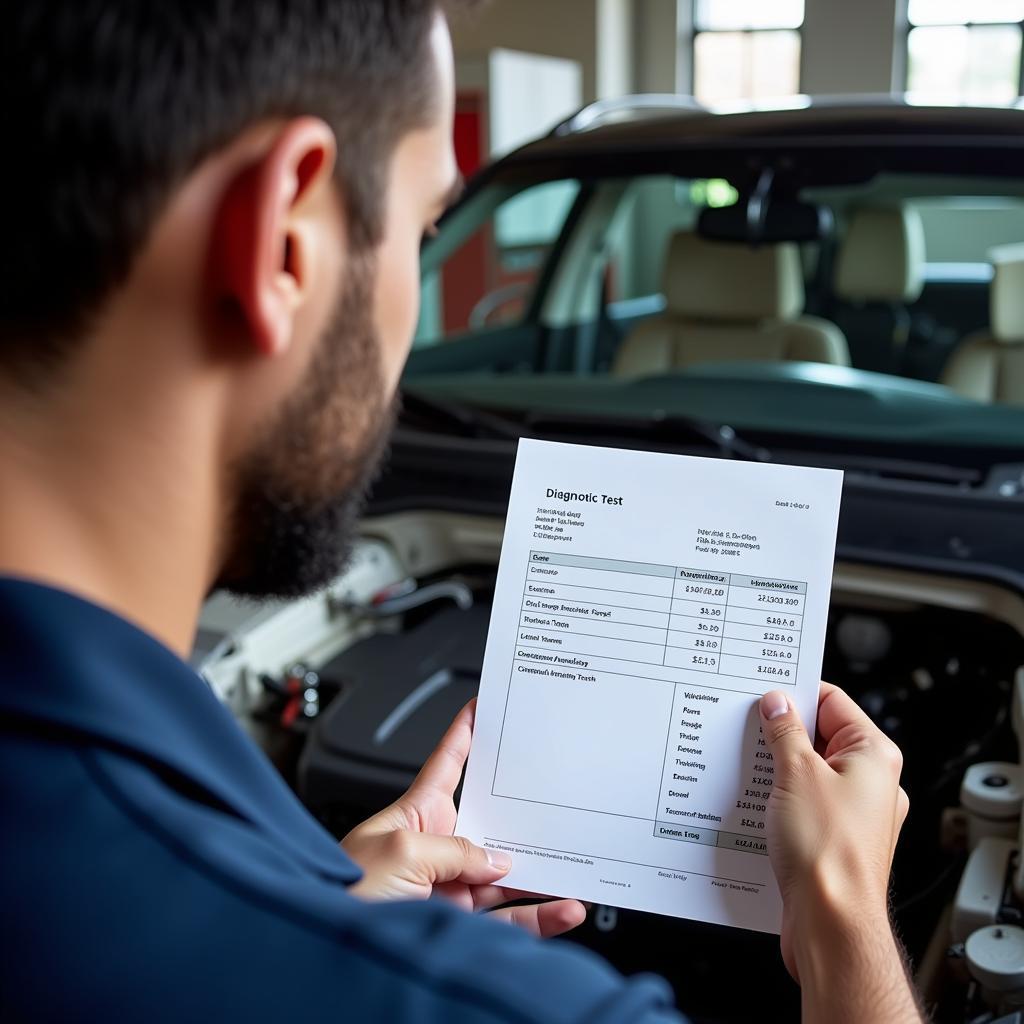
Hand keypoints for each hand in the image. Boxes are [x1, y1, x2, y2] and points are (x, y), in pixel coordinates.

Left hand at [342, 699, 585, 937]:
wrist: (330, 952)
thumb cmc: (343, 891)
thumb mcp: (400, 850)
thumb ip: (457, 850)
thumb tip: (498, 862)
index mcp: (416, 814)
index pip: (447, 764)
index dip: (466, 733)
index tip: (485, 706)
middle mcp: (437, 848)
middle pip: (492, 824)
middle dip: (526, 812)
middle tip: (559, 798)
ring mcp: (450, 888)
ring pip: (508, 875)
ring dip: (543, 871)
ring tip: (575, 861)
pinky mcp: (460, 925)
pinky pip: (511, 920)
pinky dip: (541, 917)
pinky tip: (564, 908)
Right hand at [759, 683, 909, 982]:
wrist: (830, 924)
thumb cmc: (828, 854)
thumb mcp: (796, 773)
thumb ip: (785, 731)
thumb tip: (777, 703)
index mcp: (873, 755)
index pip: (832, 702)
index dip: (795, 693)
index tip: (763, 691)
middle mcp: (871, 782)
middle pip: (820, 736)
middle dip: (781, 733)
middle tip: (747, 728)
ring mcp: (854, 813)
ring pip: (809, 772)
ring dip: (777, 768)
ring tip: (749, 768)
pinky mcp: (835, 839)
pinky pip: (804, 804)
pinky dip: (780, 799)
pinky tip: (755, 802)